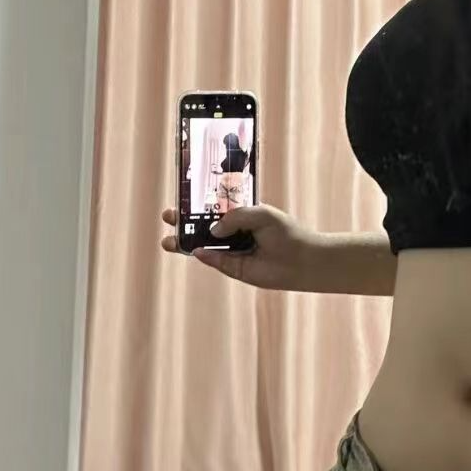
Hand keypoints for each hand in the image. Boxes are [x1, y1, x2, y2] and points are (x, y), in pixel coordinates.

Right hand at [160, 205, 320, 289]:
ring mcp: (233, 251)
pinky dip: (204, 256)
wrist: (302, 260)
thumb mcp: (260, 214)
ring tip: (168, 240)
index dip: (195, 206)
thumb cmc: (286, 232)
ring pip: (204, 246)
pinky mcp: (235, 268)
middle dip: (184, 224)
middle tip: (168, 218)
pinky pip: (215, 261)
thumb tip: (213, 230)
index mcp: (240, 216)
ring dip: (186, 243)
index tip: (179, 201)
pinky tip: (194, 250)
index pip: (213, 209)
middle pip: (203, 228)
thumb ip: (234, 217)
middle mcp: (234, 233)